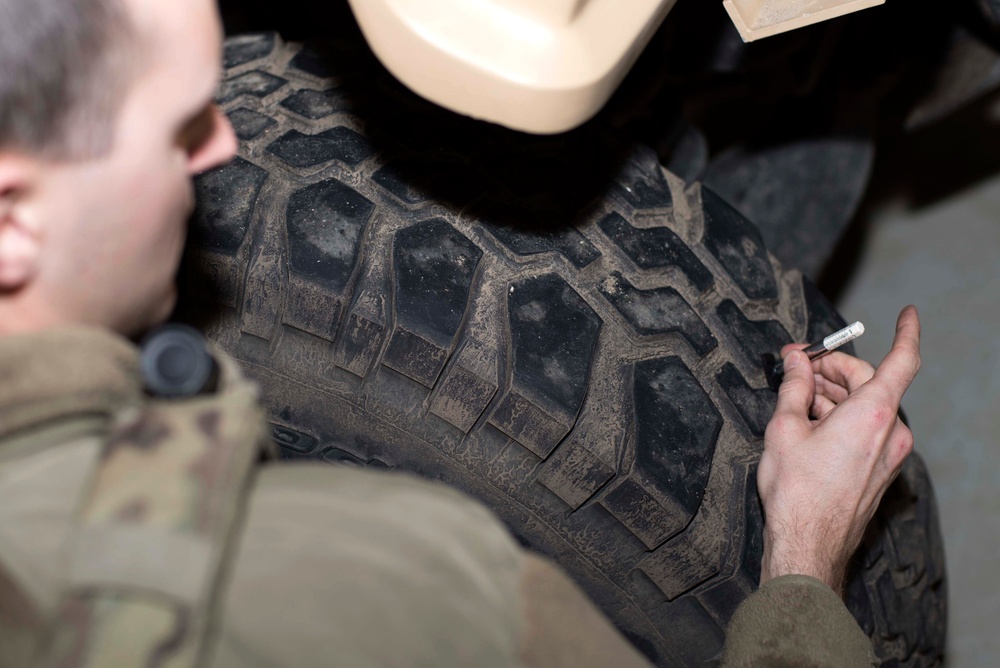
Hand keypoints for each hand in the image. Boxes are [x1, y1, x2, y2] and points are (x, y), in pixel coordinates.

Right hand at [757, 306, 920, 593]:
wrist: (806, 545)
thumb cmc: (796, 492)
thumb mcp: (784, 427)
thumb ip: (793, 386)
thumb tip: (796, 361)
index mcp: (873, 414)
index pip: (902, 360)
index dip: (906, 332)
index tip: (907, 313)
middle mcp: (891, 433)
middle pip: (870, 381)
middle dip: (834, 368)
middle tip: (799, 365)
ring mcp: (889, 455)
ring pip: (867, 406)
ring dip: (834, 394)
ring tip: (795, 396)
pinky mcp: (881, 471)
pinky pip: (867, 430)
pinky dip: (842, 417)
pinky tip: (809, 421)